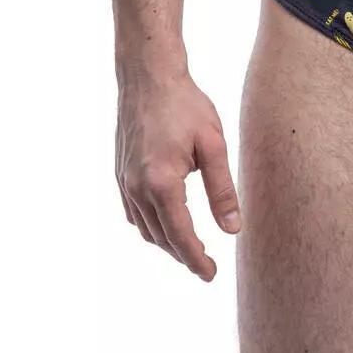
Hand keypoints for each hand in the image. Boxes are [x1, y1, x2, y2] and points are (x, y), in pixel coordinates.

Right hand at [115, 67, 241, 280]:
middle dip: (183, 255)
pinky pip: (134, 213)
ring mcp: (124, 182)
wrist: (148, 77)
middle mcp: (137, 188)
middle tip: (205, 265)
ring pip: (145, 228)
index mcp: (162, 183)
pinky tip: (166, 222)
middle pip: (161, 237)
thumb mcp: (213, 144)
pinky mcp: (120, 173)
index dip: (196, 259)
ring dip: (167, 242)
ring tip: (190, 247)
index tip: (211, 275)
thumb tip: (232, 229)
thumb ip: (222, 189)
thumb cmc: (185, 105)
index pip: (180, 236)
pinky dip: (151, 226)